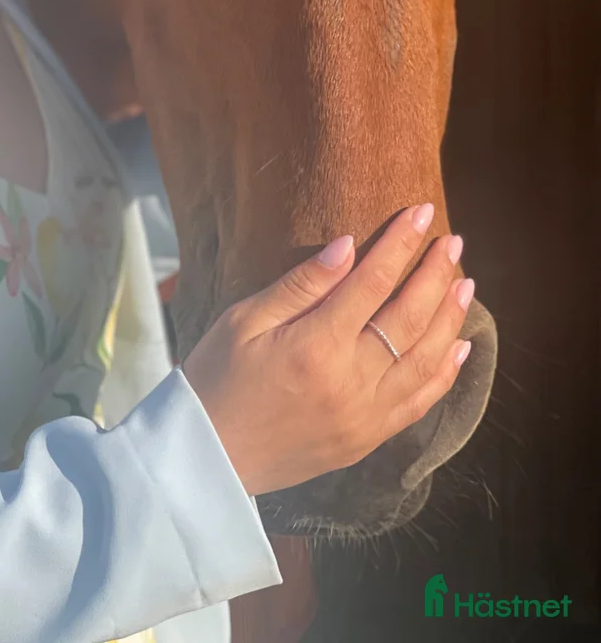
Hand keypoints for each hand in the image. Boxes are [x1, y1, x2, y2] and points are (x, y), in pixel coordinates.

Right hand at [180, 203, 472, 496]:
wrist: (208, 459)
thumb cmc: (216, 378)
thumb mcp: (242, 321)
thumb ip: (300, 286)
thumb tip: (348, 246)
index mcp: (315, 345)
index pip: (372, 282)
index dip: (400, 244)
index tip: (421, 213)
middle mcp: (350, 382)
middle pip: (409, 318)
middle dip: (435, 275)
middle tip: (454, 242)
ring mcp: (364, 416)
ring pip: (424, 361)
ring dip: (450, 319)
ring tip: (465, 284)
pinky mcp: (367, 440)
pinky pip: (419, 404)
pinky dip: (444, 373)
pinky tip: (458, 347)